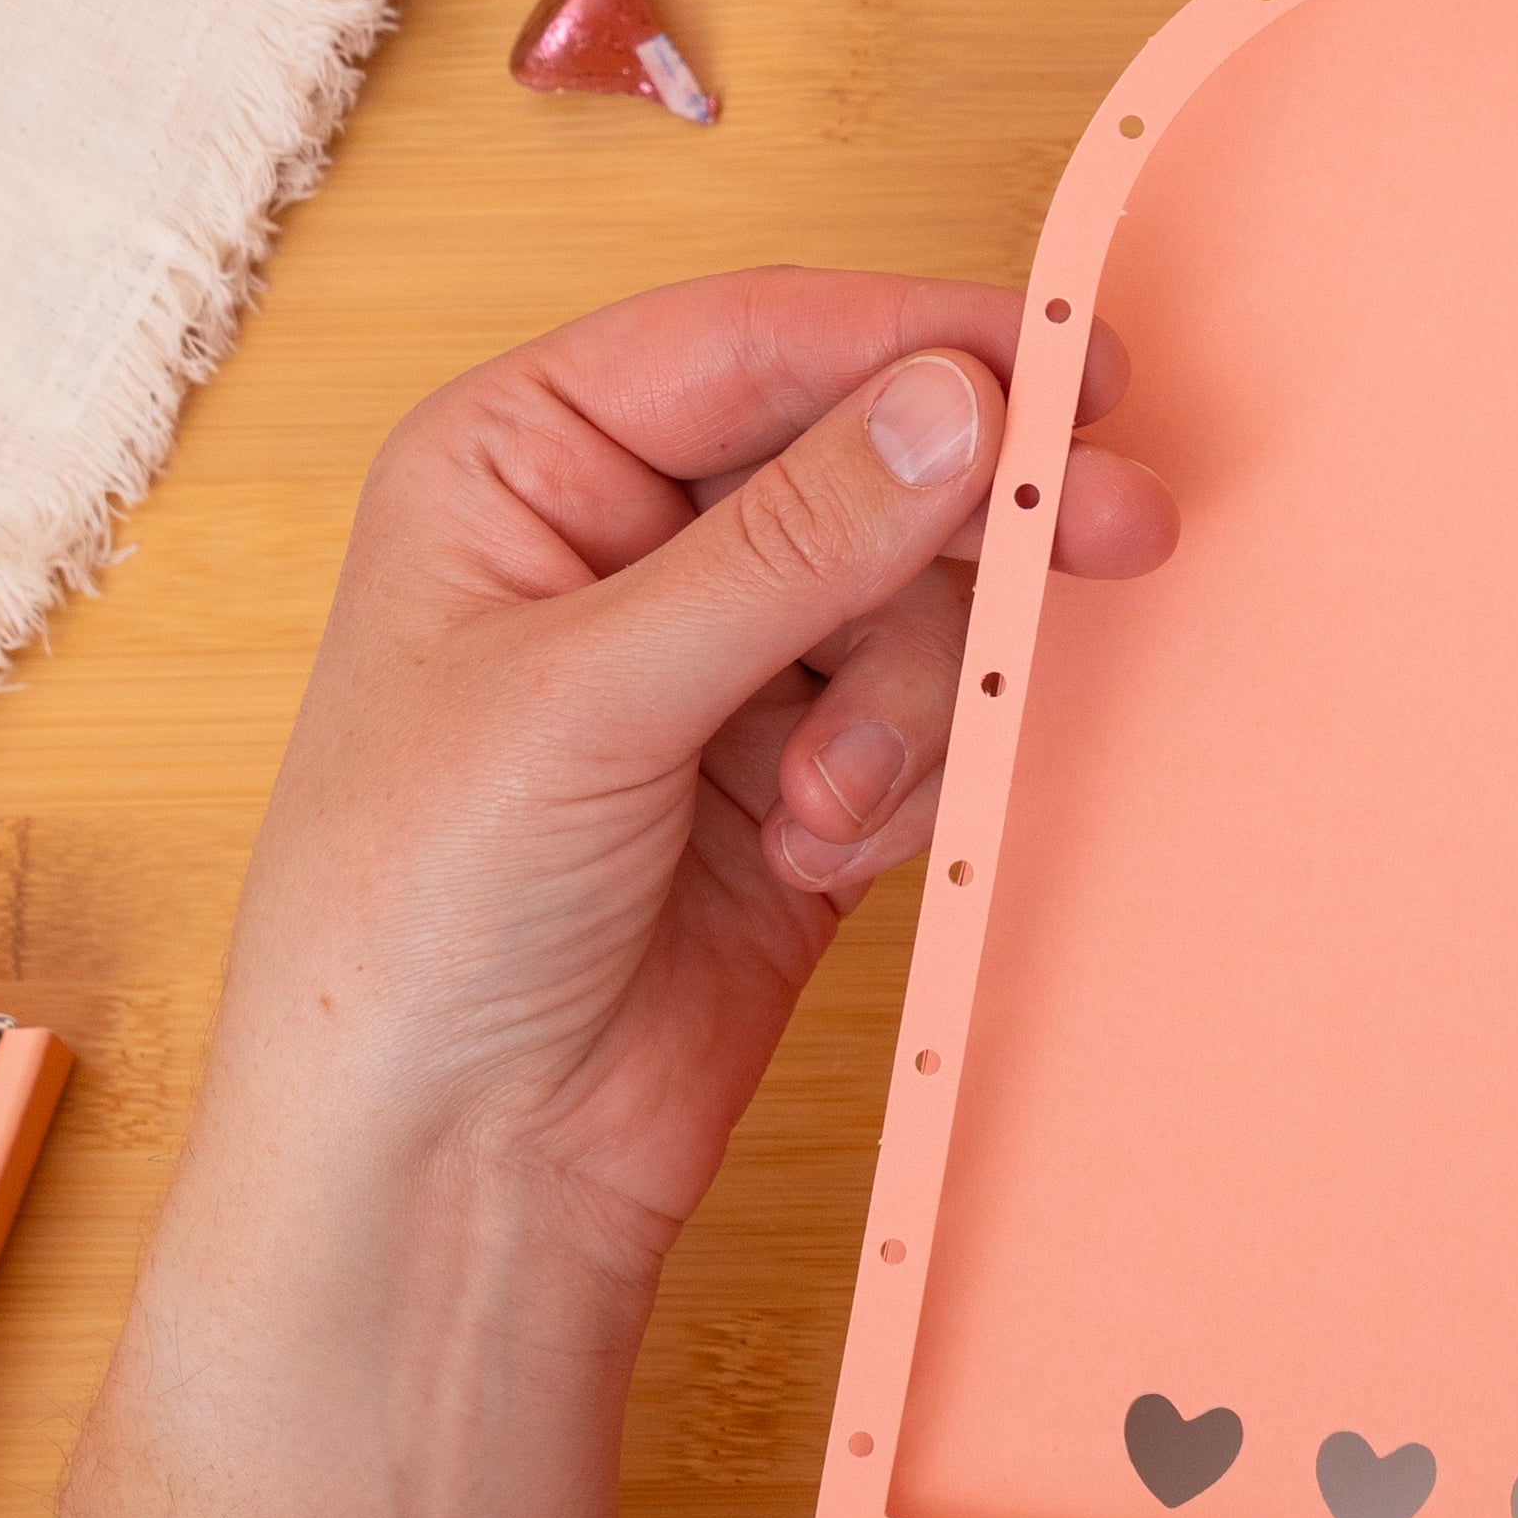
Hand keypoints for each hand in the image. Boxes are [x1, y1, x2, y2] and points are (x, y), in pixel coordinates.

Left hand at [192, 266, 1174, 1330]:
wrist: (443, 1175)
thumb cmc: (411, 921)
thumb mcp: (585, 700)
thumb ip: (789, 544)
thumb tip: (954, 399)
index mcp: (520, 460)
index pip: (752, 343)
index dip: (914, 342)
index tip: (1059, 371)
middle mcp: (624, 537)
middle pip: (863, 455)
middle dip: (966, 520)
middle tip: (1107, 527)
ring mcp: (721, 659)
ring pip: (915, 593)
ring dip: (909, 698)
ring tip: (832, 806)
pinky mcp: (802, 773)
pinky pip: (929, 713)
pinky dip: (907, 779)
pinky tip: (820, 857)